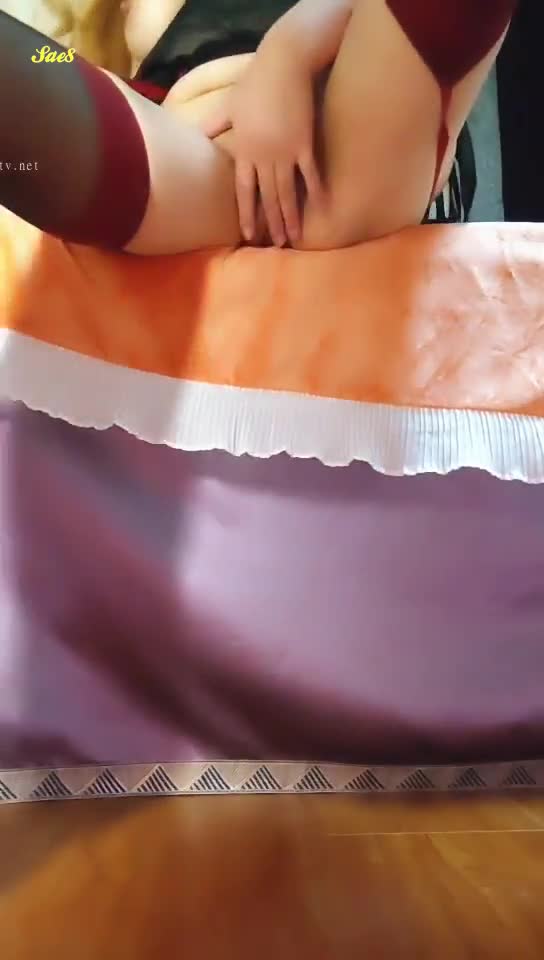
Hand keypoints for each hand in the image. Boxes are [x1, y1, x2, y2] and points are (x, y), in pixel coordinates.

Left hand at [206, 42, 322, 246]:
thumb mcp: (229, 105)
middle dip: (271, 223)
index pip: (243, 190)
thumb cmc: (255, 82)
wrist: (284, 63)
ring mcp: (285, 152)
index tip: (249, 235)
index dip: (247, 213)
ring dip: (291, 216)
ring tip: (294, 237)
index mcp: (244, 149)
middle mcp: (263, 156)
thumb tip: (194, 134)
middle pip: (267, 197)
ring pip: (286, 192)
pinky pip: (310, 174)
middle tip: (276, 245)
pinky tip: (321, 206)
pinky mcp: (304, 144)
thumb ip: (213, 124)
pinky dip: (316, 191)